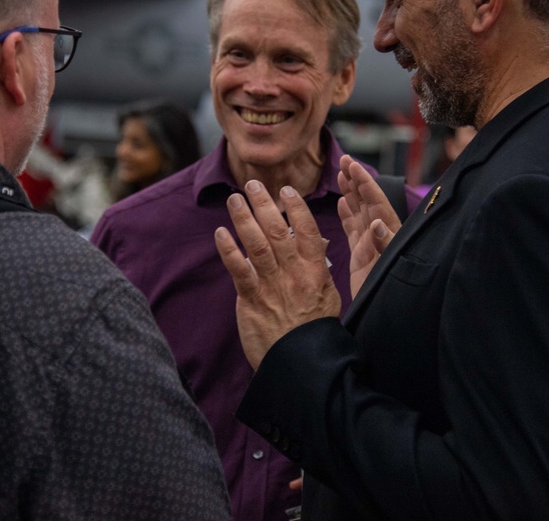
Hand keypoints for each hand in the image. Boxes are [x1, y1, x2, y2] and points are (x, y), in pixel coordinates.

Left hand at [215, 180, 341, 369]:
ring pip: (257, 244)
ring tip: (234, 200)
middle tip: (252, 185)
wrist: (300, 362)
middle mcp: (294, 274)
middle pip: (278, 231)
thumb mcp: (327, 296)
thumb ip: (318, 269)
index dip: (297, 208)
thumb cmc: (313, 330)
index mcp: (315, 272)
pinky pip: (239, 270)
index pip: (308, 231)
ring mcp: (272, 286)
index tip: (287, 191)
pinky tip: (220, 233)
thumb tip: (314, 244)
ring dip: (244, 219)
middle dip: (263, 205)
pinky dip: (228, 250)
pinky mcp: (252, 300)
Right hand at [337, 155, 400, 297]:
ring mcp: (370, 245)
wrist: (389, 315)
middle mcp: (379, 235)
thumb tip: (376, 222)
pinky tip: (342, 204)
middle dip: (356, 182)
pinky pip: (353, 230)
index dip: (365, 184)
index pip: (376, 202)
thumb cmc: (394, 292)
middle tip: (344, 161)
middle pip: (367, 203)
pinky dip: (347, 216)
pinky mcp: (361, 256)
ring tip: (341, 176)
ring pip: (358, 213)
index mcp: (388, 234)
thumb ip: (384, 244)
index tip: (353, 166)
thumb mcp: (390, 268)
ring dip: (350, 194)